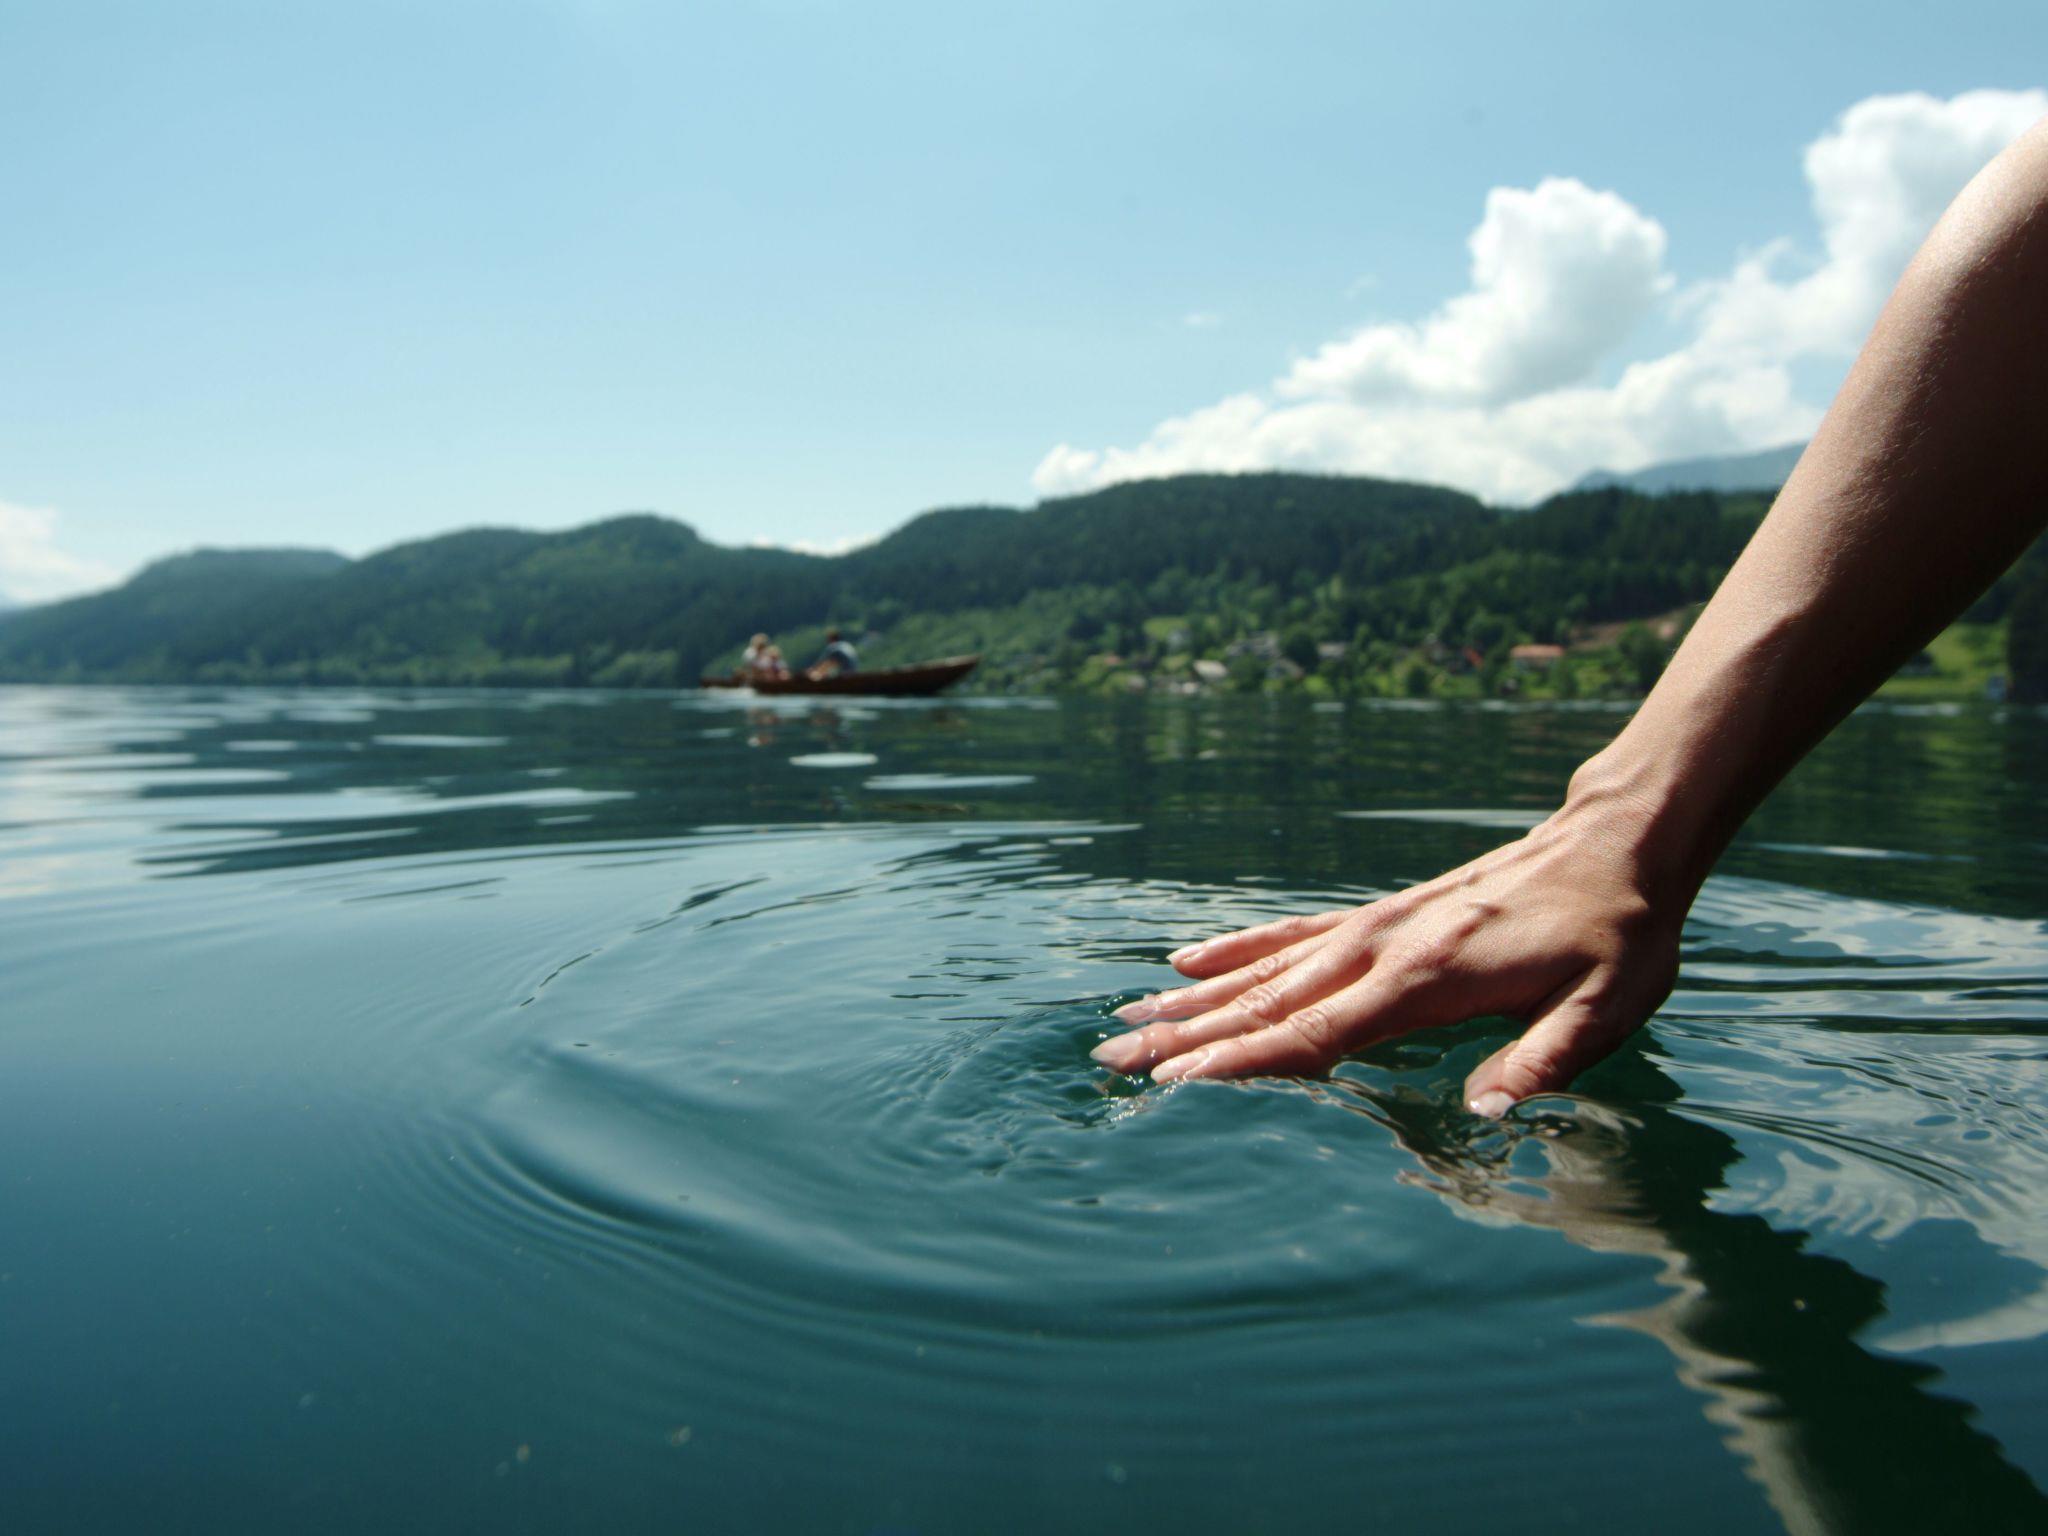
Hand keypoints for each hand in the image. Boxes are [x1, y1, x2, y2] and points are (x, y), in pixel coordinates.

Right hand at [1092, 791, 1688, 1114]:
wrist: (1615, 842)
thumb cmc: (1616, 934)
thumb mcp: (1604, 1009)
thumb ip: (1543, 1062)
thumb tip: (1483, 1115)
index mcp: (1427, 980)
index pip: (1315, 1035)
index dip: (1241, 1064)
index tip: (1175, 1087)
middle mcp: (1382, 947)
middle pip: (1266, 1000)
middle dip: (1186, 1035)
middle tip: (1113, 1059)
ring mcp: (1375, 925)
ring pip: (1265, 967)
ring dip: (1194, 996)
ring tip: (1130, 1016)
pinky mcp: (1382, 914)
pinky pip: (1292, 933)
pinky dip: (1237, 948)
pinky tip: (1192, 957)